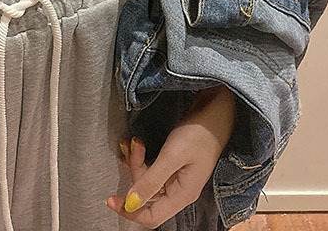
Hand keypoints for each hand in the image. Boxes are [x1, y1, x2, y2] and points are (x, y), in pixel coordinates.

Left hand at [105, 84, 235, 227]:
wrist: (217, 109)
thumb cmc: (199, 132)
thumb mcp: (173, 156)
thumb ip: (151, 181)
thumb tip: (130, 204)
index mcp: (182, 195)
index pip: (152, 218)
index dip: (130, 211)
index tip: (110, 198)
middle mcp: (179, 190)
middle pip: (147, 195)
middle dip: (134, 171)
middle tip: (132, 145)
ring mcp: (177, 176)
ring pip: (148, 178)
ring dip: (137, 160)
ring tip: (134, 140)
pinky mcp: (175, 163)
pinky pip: (153, 167)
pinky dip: (142, 156)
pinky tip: (138, 142)